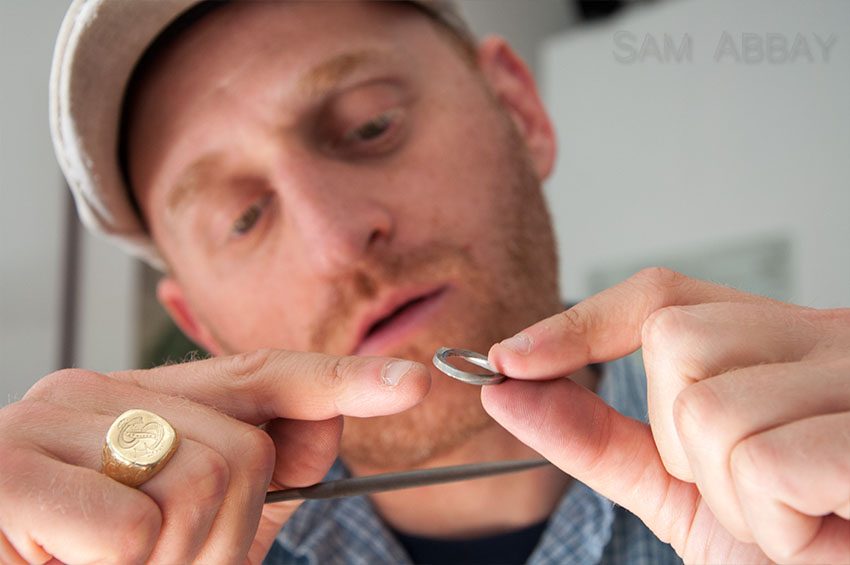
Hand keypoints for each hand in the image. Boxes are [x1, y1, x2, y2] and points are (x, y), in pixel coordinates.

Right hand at [0, 349, 428, 563]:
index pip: (256, 373)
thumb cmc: (85, 563)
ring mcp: (43, 427)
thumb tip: (330, 425)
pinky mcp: (8, 475)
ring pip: (198, 485)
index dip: (339, 379)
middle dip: (223, 536)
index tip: (411, 382)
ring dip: (173, 561)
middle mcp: (88, 394)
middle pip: (242, 449)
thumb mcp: (184, 528)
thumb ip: (257, 481)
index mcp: (130, 398)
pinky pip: (132, 529)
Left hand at [485, 268, 849, 563]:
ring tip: (792, 514)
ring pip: (710, 409)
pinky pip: (763, 463)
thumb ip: (594, 434)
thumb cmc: (788, 544)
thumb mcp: (674, 487)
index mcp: (778, 340)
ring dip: (731, 494)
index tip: (508, 361)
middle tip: (746, 487)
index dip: (578, 324)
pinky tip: (821, 528)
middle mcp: (826, 338)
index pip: (659, 296)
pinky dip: (774, 524)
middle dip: (680, 441)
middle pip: (675, 341)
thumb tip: (507, 386)